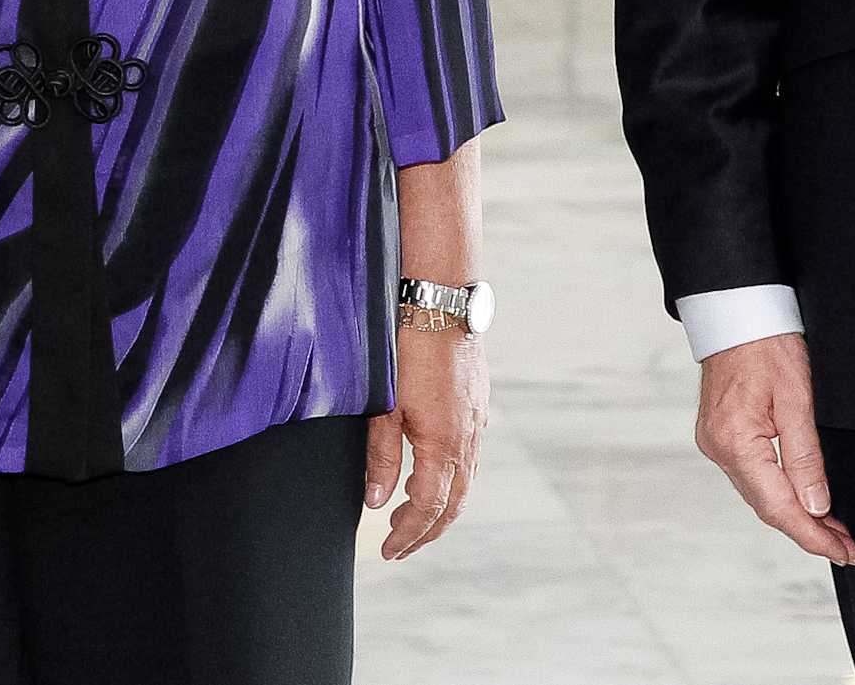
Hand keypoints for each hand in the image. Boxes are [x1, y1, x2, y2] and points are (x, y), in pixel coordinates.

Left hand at [365, 323, 487, 557]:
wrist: (441, 303)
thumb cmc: (407, 350)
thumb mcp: (384, 407)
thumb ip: (381, 457)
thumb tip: (376, 502)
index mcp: (444, 446)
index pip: (429, 509)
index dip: (408, 535)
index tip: (388, 551)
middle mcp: (468, 441)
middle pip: (453, 505)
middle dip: (426, 532)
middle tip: (398, 547)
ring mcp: (477, 424)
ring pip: (465, 484)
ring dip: (441, 509)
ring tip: (413, 520)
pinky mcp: (478, 407)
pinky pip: (469, 459)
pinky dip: (451, 481)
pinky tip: (432, 477)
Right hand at [694, 333, 854, 563]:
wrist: (736, 312)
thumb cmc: (767, 344)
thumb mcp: (798, 399)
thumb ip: (806, 457)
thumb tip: (817, 506)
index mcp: (735, 442)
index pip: (779, 507)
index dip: (814, 536)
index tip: (844, 552)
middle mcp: (718, 448)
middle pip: (767, 507)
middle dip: (809, 530)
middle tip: (847, 547)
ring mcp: (715, 442)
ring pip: (759, 495)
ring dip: (796, 515)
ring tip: (833, 531)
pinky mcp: (719, 435)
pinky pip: (752, 477)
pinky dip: (779, 494)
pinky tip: (802, 500)